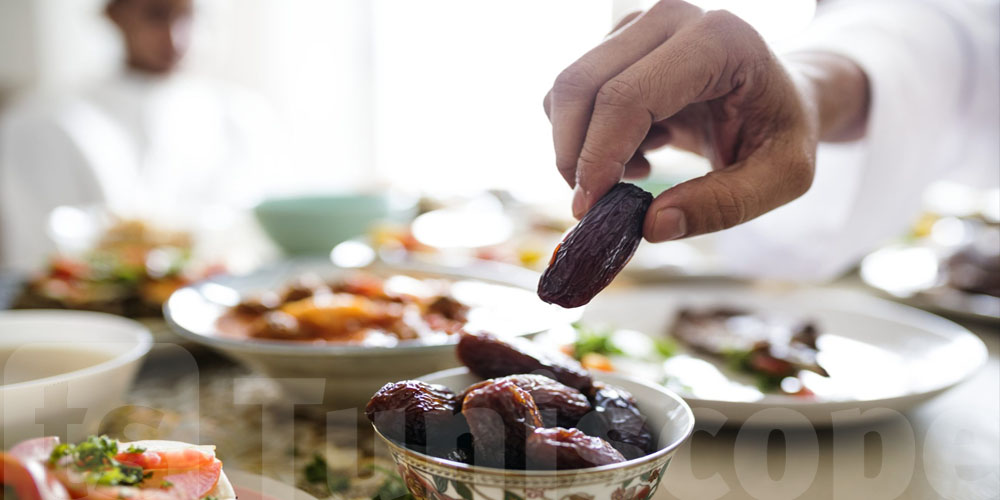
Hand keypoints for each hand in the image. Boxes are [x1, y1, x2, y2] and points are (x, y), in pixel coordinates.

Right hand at [544, 1, 865, 241]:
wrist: (781, 98)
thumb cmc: (783, 132)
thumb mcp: (782, 179)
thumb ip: (724, 205)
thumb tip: (651, 225)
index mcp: (718, 40)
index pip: (628, 97)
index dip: (599, 157)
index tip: (590, 210)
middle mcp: (672, 17)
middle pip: (581, 86)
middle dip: (574, 156)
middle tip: (596, 206)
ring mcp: (640, 24)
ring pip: (567, 91)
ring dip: (581, 148)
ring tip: (638, 171)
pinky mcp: (620, 40)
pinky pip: (573, 95)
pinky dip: (588, 137)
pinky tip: (638, 150)